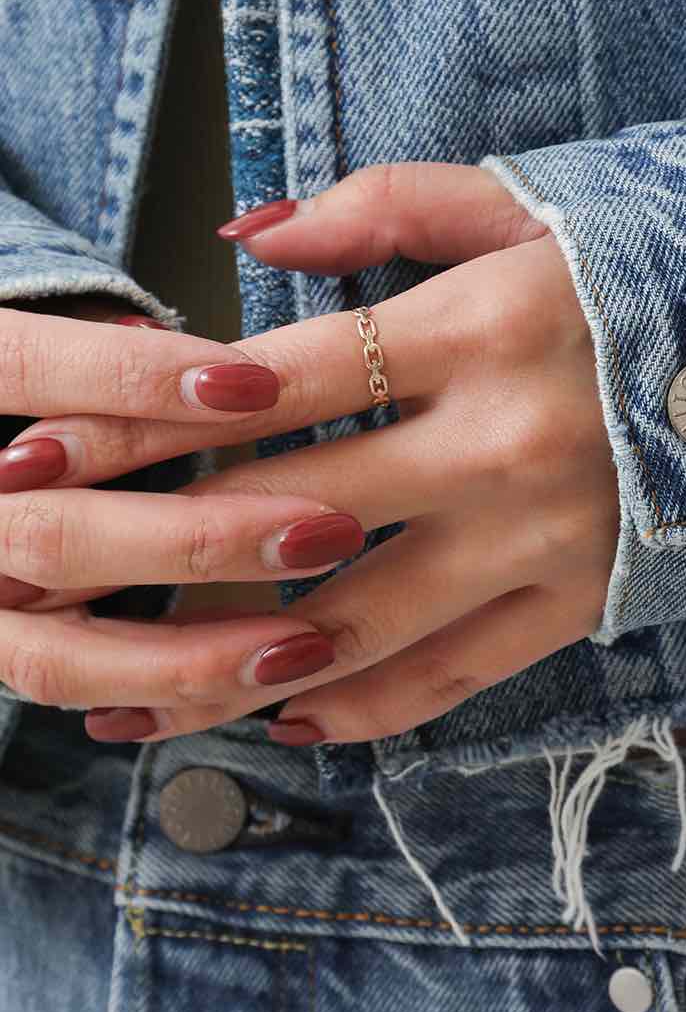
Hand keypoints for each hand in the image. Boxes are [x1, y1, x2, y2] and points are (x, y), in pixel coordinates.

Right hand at [0, 293, 361, 719]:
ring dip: (190, 653)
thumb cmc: (17, 382)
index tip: (254, 384)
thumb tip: (243, 315)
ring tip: (310, 639)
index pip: (15, 366)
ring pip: (50, 652)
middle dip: (195, 542)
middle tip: (328, 529)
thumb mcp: (38, 329)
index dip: (131, 379)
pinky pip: (68, 688)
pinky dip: (164, 696)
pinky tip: (261, 680)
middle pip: (44, 537)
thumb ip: (116, 333)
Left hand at [1, 164, 618, 744]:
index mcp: (478, 327)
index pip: (273, 384)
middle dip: (156, 554)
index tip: (47, 454)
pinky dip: (369, 707)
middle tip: (55, 580)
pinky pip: (459, 675)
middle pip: (294, 516)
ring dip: (240, 664)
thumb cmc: (647, 269)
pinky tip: (292, 718)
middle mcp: (503, 442)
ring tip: (141, 693)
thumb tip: (247, 229)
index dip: (145, 421)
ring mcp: (546, 534)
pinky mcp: (585, 600)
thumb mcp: (522, 207)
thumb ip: (380, 206)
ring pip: (362, 623)